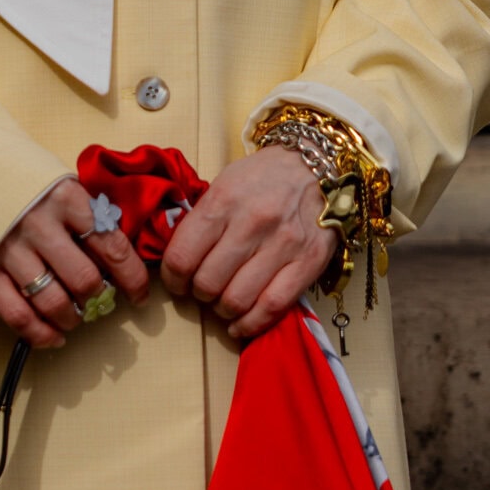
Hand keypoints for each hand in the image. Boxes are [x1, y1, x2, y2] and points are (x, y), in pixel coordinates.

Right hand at [0, 176, 148, 349]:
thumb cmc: (29, 189)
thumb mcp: (64, 187)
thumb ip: (91, 218)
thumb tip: (123, 262)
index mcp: (66, 199)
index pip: (113, 247)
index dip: (133, 279)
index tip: (140, 296)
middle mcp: (39, 224)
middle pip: (85, 280)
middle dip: (99, 300)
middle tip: (99, 301)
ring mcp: (10, 250)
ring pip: (53, 302)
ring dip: (72, 318)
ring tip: (75, 316)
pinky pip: (18, 315)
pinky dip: (40, 333)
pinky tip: (53, 335)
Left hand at [158, 148, 337, 341]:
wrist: (316, 165)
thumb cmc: (264, 176)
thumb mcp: (224, 184)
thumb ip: (202, 220)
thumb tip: (178, 259)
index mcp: (224, 201)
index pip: (182, 257)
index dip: (172, 279)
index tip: (177, 282)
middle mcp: (252, 223)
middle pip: (208, 283)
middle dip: (198, 294)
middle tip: (203, 290)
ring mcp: (283, 245)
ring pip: (237, 299)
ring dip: (223, 310)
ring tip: (223, 303)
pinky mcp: (308, 262)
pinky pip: (272, 306)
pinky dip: (251, 324)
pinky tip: (240, 324)